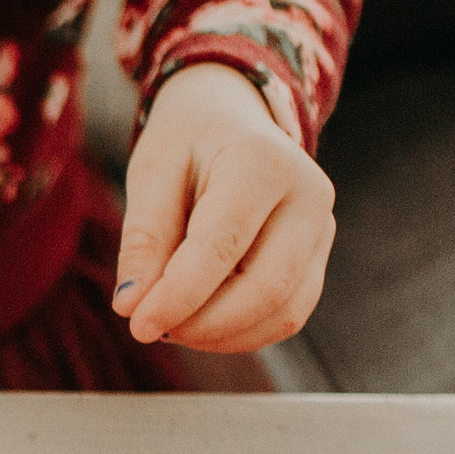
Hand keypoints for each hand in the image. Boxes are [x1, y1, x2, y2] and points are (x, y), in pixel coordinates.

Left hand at [110, 61, 334, 352]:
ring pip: (284, 312)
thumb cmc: (187, 144)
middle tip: (151, 328)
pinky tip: (200, 322)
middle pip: (267, 288)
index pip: (222, 245)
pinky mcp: (319, 256)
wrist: (233, 119)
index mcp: (263, 161)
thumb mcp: (153, 173)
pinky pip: (288, 314)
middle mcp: (309, 195)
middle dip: (204, 325)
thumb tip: (132, 307)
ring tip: (172, 323)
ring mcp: (322, 228)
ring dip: (222, 335)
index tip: (137, 324)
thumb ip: (143, 239)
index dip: (180, 295)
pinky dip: (241, 332)